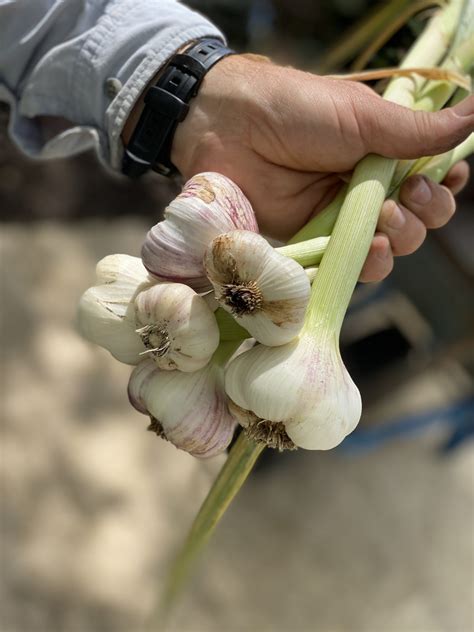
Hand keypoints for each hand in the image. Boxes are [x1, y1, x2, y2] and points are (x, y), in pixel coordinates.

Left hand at [171, 55, 473, 281]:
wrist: (229, 129)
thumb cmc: (296, 112)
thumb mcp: (362, 117)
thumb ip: (417, 131)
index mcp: (384, 155)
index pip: (432, 181)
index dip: (446, 186)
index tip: (448, 178)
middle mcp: (367, 191)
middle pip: (419, 220)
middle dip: (426, 213)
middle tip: (408, 194)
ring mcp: (341, 220)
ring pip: (392, 247)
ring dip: (402, 239)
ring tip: (385, 218)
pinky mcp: (315, 244)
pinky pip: (353, 266)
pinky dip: (370, 263)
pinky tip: (372, 247)